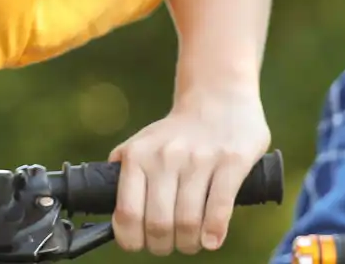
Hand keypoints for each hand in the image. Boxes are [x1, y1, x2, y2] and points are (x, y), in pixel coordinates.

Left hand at [108, 91, 270, 254]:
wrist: (217, 98)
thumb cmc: (176, 132)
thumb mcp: (140, 144)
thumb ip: (124, 171)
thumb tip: (113, 211)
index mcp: (137, 157)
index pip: (127, 212)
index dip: (130, 239)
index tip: (137, 245)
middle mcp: (165, 158)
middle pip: (159, 222)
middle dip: (162, 245)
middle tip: (168, 246)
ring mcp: (199, 160)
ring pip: (189, 220)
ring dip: (189, 243)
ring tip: (190, 244)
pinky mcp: (231, 161)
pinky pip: (220, 207)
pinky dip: (214, 232)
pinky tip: (211, 241)